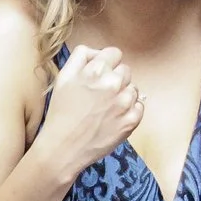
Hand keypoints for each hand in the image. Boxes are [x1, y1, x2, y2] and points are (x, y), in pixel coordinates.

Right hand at [38, 44, 146, 173]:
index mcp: (96, 70)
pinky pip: (139, 106)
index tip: (99, 76)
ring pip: (133, 88)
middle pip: (125, 70)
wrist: (63, 148)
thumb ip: (81, 56)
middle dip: (114, 79)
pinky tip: (113, 118)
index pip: (114, 53)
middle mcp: (113, 83)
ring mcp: (125, 103)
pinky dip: (129, 111)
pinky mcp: (132, 120)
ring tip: (104, 109)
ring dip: (123, 95)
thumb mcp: (62, 77)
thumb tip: (97, 52)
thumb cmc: (60, 114)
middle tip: (99, 96)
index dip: (106, 64)